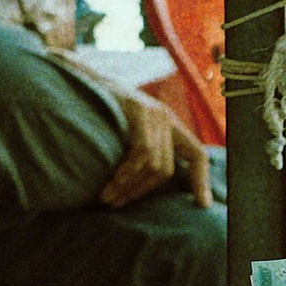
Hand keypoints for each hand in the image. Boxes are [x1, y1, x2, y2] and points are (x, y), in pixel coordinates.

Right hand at [101, 91, 218, 210]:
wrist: (81, 80)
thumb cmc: (101, 111)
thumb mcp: (127, 130)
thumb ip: (141, 150)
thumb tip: (143, 187)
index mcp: (169, 124)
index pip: (197, 154)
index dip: (201, 180)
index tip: (203, 205)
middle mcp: (166, 118)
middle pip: (167, 169)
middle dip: (143, 192)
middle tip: (119, 204)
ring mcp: (154, 113)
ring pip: (154, 165)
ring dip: (130, 188)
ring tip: (110, 200)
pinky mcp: (140, 111)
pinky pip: (141, 153)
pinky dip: (126, 175)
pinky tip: (110, 186)